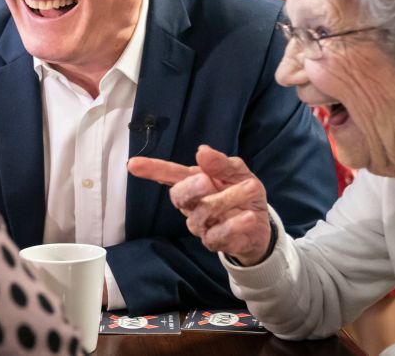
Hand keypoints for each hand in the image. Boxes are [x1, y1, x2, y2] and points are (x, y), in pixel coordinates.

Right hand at [128, 145, 270, 264]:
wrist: (261, 226)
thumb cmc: (243, 195)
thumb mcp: (239, 173)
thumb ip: (222, 164)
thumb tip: (202, 152)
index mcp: (194, 182)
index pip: (169, 175)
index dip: (152, 169)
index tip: (132, 164)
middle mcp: (192, 205)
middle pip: (178, 197)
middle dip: (190, 188)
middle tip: (206, 181)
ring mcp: (201, 226)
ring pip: (203, 214)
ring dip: (228, 200)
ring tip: (251, 188)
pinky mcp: (215, 242)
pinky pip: (218, 235)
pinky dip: (235, 225)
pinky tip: (249, 216)